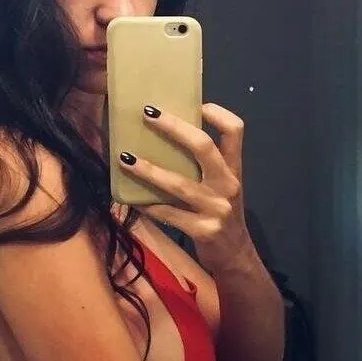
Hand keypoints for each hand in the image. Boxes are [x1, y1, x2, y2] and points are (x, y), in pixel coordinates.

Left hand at [117, 103, 249, 272]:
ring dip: (149, 170)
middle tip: (147, 113)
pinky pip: (168, 214)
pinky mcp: (203, 230)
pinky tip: (131, 199)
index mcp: (234, 169)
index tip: (197, 104)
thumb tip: (166, 140)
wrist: (235, 256)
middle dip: (174, 127)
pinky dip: (147, 205)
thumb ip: (204, 167)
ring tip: (125, 158)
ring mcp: (216, 209)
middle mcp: (228, 185)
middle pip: (204, 147)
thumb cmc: (221, 214)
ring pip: (178, 183)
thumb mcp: (221, 187)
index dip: (219, 114)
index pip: (236, 131)